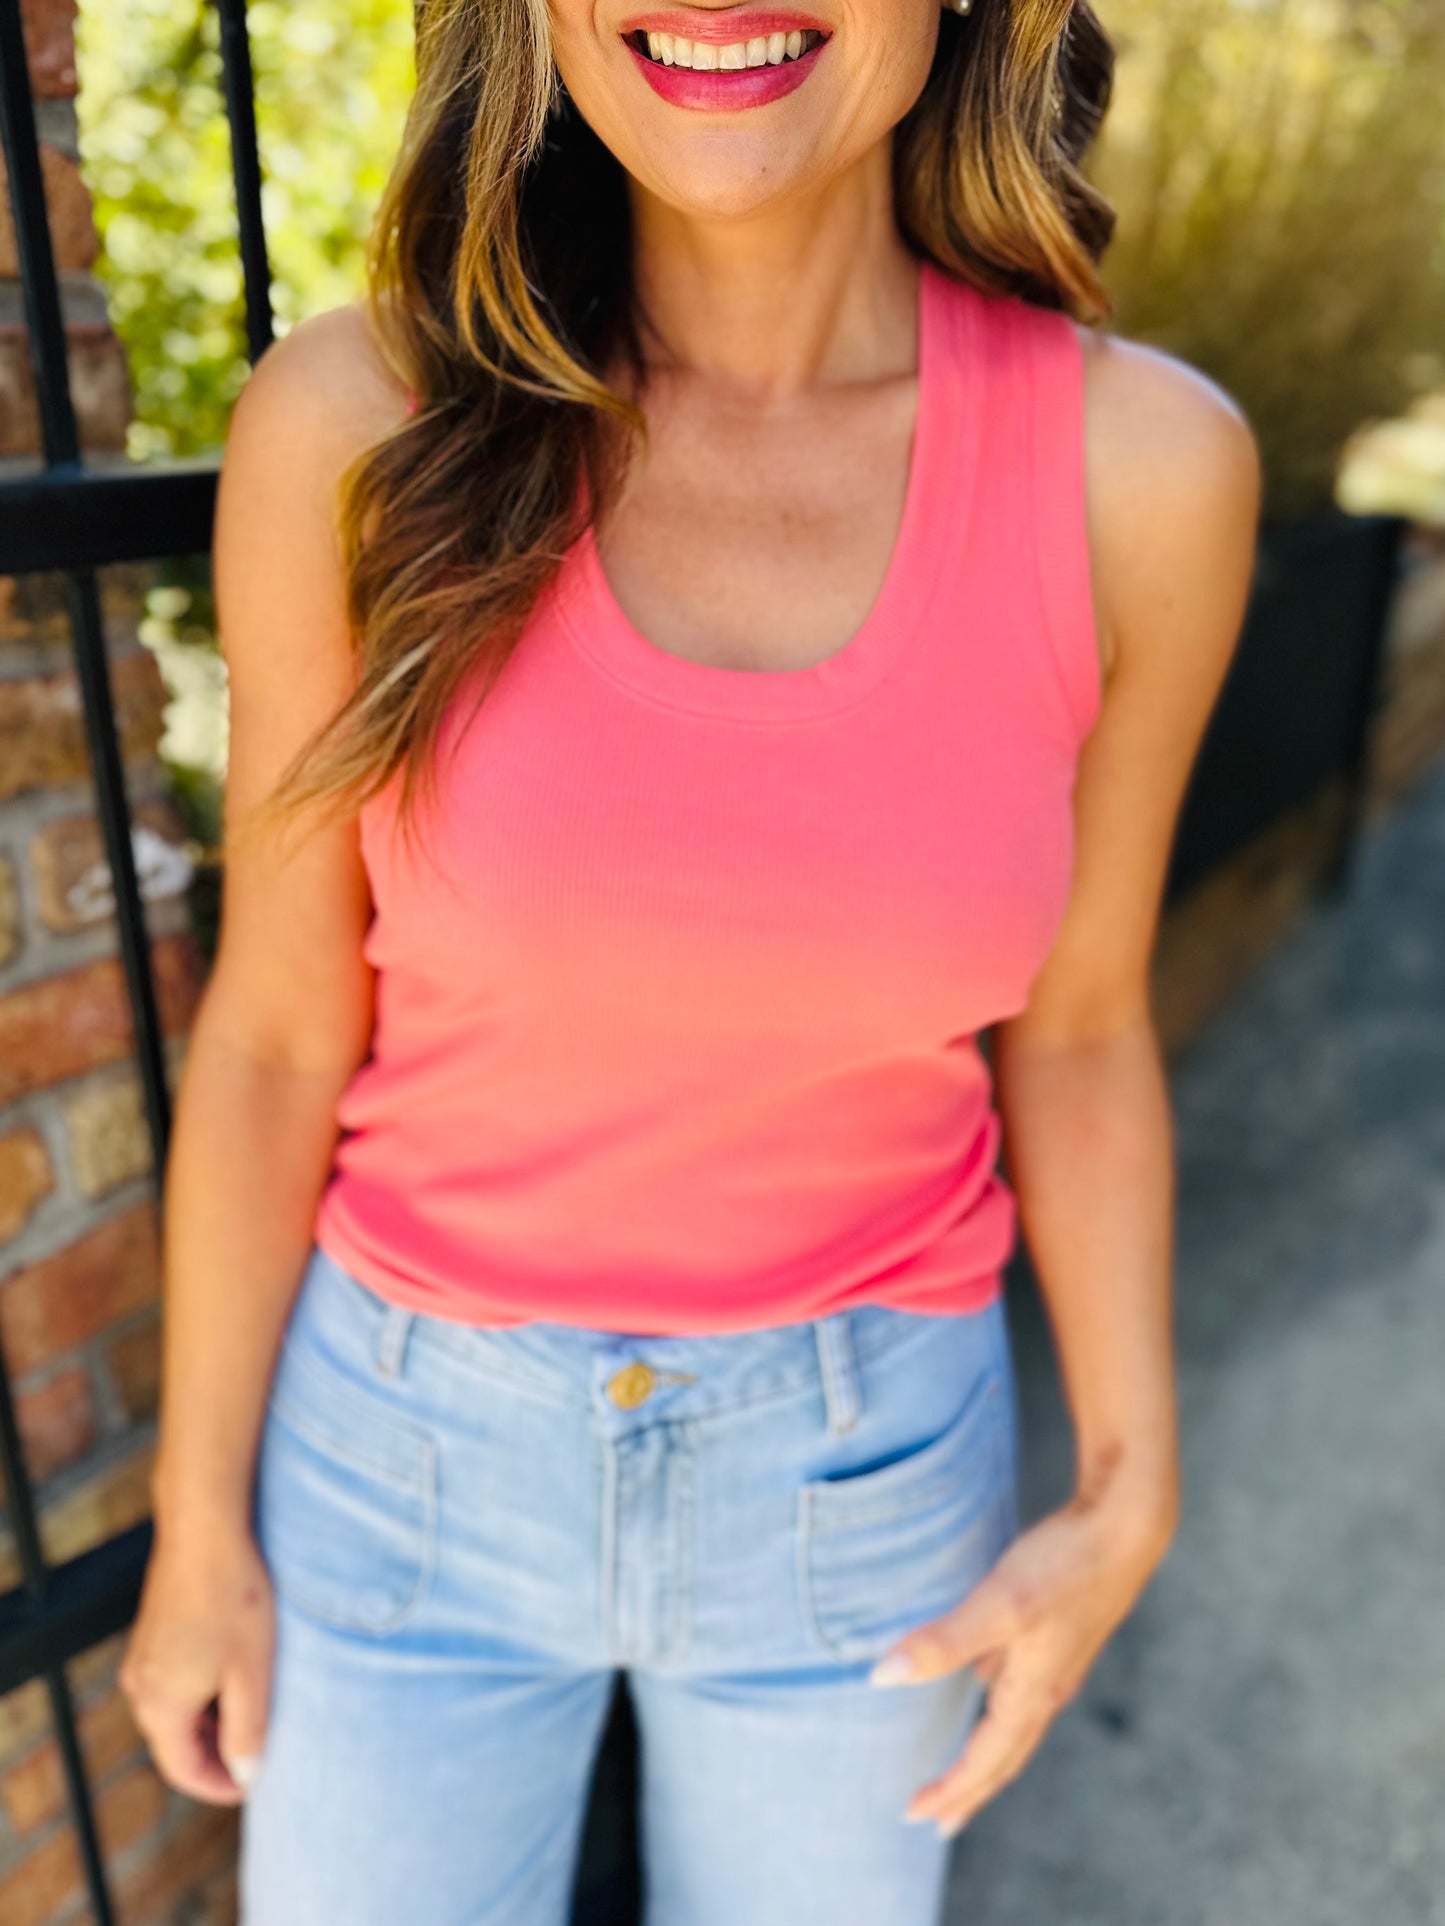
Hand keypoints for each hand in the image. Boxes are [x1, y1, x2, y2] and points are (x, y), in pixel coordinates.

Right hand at [119, 1515, 275, 1804]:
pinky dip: (201, 1693)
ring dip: (211, 1722)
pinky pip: (172, 1682)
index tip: (255, 1784)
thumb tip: (246, 1775)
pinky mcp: (151, 1634)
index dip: (220, 1786)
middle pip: (175, 1744)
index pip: (183, 1771)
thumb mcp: (251, 1672)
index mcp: (160, 1706)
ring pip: (174, 1712)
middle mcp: (139, 1687)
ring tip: (255, 1711)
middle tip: (262, 1750)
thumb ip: (248, 1731)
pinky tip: (235, 1673)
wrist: (204, 1528)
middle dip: (217, 1754)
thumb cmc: (233, 1597)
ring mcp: (141, 1658)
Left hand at [870, 1478, 1178, 1838]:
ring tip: (963, 1763)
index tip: (915, 1814)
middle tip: (938, 1820)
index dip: (951, 1789)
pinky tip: (985, 1678)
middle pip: (1005, 1755)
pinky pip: (1022, 1686)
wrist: (1127, 1526)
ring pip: (1016, 1723)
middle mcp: (1048, 1686)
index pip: (986, 1759)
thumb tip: (881, 1678)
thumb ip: (943, 1642)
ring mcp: (1058, 1660)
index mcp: (1033, 1692)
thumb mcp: (998, 1605)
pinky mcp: (1061, 1631)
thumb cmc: (1065, 1567)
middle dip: (971, 1790)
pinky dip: (999, 1704)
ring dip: (987, 1751)